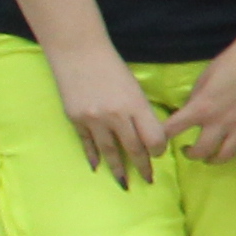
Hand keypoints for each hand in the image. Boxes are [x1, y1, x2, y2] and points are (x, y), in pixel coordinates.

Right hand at [51, 42, 171, 186]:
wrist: (78, 53)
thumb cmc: (112, 67)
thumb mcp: (135, 88)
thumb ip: (141, 112)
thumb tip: (149, 136)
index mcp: (136, 105)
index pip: (153, 138)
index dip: (158, 149)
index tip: (159, 154)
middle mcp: (116, 115)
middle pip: (133, 148)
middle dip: (142, 166)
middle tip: (148, 179)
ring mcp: (94, 119)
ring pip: (110, 151)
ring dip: (118, 169)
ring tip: (124, 182)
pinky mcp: (76, 119)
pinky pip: (87, 144)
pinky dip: (94, 156)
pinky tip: (98, 167)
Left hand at [158, 31, 235, 173]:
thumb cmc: (233, 60)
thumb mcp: (205, 76)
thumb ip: (196, 98)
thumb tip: (191, 111)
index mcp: (202, 108)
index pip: (173, 129)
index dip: (161, 137)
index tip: (158, 142)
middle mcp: (220, 122)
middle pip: (201, 150)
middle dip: (191, 154)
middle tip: (188, 150)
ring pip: (225, 155)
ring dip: (213, 160)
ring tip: (209, 157)